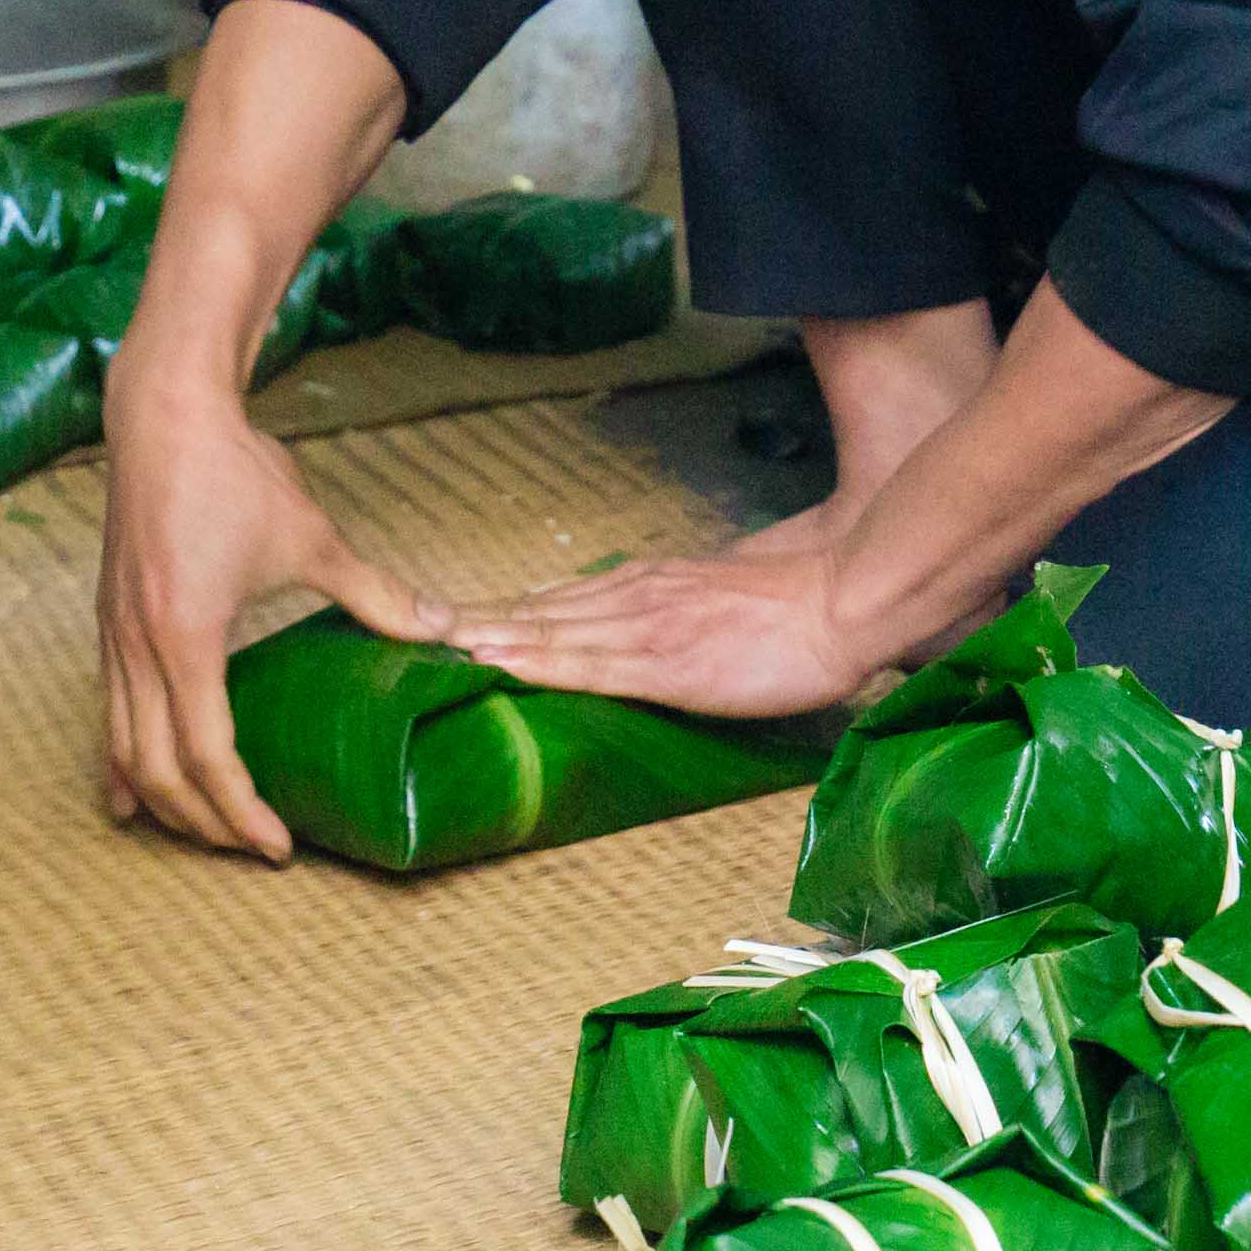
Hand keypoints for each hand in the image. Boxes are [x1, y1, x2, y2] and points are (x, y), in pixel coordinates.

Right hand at [98, 392, 447, 860]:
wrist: (163, 413)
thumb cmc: (232, 471)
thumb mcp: (312, 538)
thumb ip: (375, 592)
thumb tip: (442, 628)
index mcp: (186, 638)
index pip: (208, 758)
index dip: (241, 813)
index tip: (278, 846)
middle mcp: (137, 647)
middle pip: (156, 771)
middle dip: (202, 822)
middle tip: (250, 847)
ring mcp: (113, 636)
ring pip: (121, 747)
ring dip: (159, 799)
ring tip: (199, 831)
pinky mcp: (107, 621)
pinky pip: (106, 712)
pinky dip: (121, 760)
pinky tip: (131, 789)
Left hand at [455, 545, 876, 721]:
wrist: (843, 602)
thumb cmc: (796, 608)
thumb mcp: (719, 595)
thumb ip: (672, 605)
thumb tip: (630, 616)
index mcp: (646, 585)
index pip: (555, 600)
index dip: (497, 613)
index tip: (444, 621)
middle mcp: (634, 598)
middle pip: (534, 611)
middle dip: (470, 622)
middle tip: (406, 627)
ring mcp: (645, 628)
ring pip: (546, 632)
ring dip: (485, 637)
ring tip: (428, 642)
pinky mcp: (665, 663)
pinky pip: (586, 665)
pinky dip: (535, 662)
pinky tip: (496, 664)